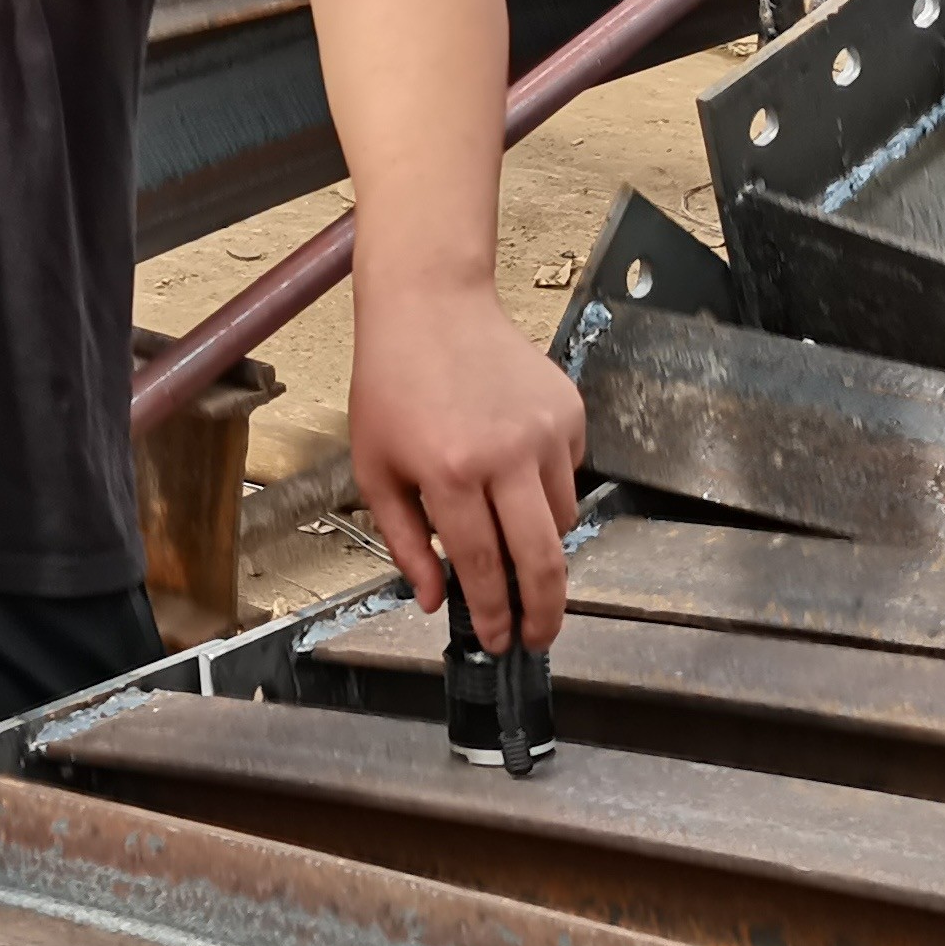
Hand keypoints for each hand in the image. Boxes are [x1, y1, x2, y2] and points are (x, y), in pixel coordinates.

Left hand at [349, 281, 585, 652]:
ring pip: (561, 520)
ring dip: (541, 545)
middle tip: (538, 636)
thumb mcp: (375, 466)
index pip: (482, 566)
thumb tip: (435, 598)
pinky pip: (569, 475)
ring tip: (509, 536)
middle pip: (542, 559)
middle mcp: (505, 453)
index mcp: (449, 471)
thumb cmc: (392, 381)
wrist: (431, 304)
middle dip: (544, 612)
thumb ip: (404, 540)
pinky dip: (547, 490)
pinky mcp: (570, 411)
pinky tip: (513, 469)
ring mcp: (545, 431)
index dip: (492, 614)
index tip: (496, 641)